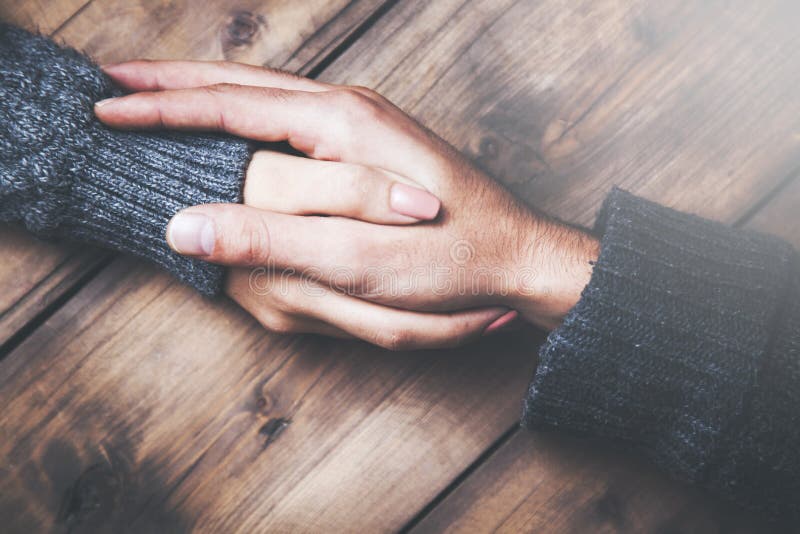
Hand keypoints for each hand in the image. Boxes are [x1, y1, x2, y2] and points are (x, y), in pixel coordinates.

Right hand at [96, 60, 597, 344]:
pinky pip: (294, 114)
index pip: (230, 104)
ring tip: (158, 85)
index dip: (164, 108)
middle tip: (114, 78)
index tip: (105, 108)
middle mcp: (349, 108)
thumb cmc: (454, 259)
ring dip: (209, 86)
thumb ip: (270, 239)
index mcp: (341, 123)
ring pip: (269, 91)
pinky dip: (250, 105)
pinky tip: (236, 112)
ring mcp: (363, 120)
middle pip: (243, 82)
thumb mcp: (360, 261)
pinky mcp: (371, 142)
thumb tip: (182, 227)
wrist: (522, 256)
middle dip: (176, 79)